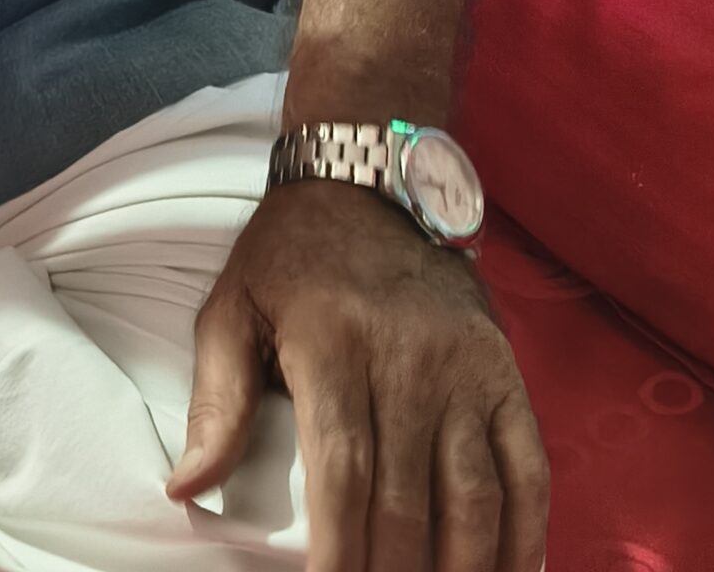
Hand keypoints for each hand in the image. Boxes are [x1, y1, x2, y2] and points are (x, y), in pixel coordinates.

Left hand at [170, 183, 546, 571]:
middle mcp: (407, 357)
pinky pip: (528, 466)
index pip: (342, 471)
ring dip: (461, 567)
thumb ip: (214, 402)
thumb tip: (186, 487)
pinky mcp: (503, 371)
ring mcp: (464, 367)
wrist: (367, 180)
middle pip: (407, 497)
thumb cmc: (288, 257)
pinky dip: (526, 534)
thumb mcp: (232, 309)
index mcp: (332, 343)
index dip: (339, 550)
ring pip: (473, 494)